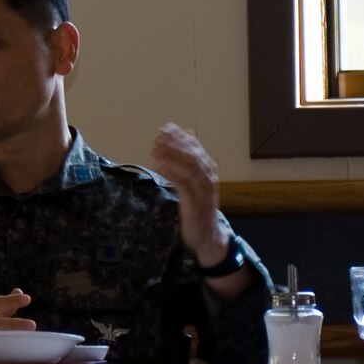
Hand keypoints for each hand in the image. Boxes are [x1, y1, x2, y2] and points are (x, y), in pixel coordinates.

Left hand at [149, 123, 231, 266]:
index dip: (181, 137)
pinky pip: (184, 187)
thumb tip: (187, 133)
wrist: (209, 236)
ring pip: (190, 169)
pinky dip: (172, 174)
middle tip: (158, 136)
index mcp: (209, 171)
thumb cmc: (199, 205)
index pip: (196, 149)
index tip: (166, 128)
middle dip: (176, 144)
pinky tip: (160, 166)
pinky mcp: (196, 205)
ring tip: (155, 149)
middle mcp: (209, 179)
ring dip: (172, 157)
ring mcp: (203, 192)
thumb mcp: (196, 181)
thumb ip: (191, 159)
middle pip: (193, 157)